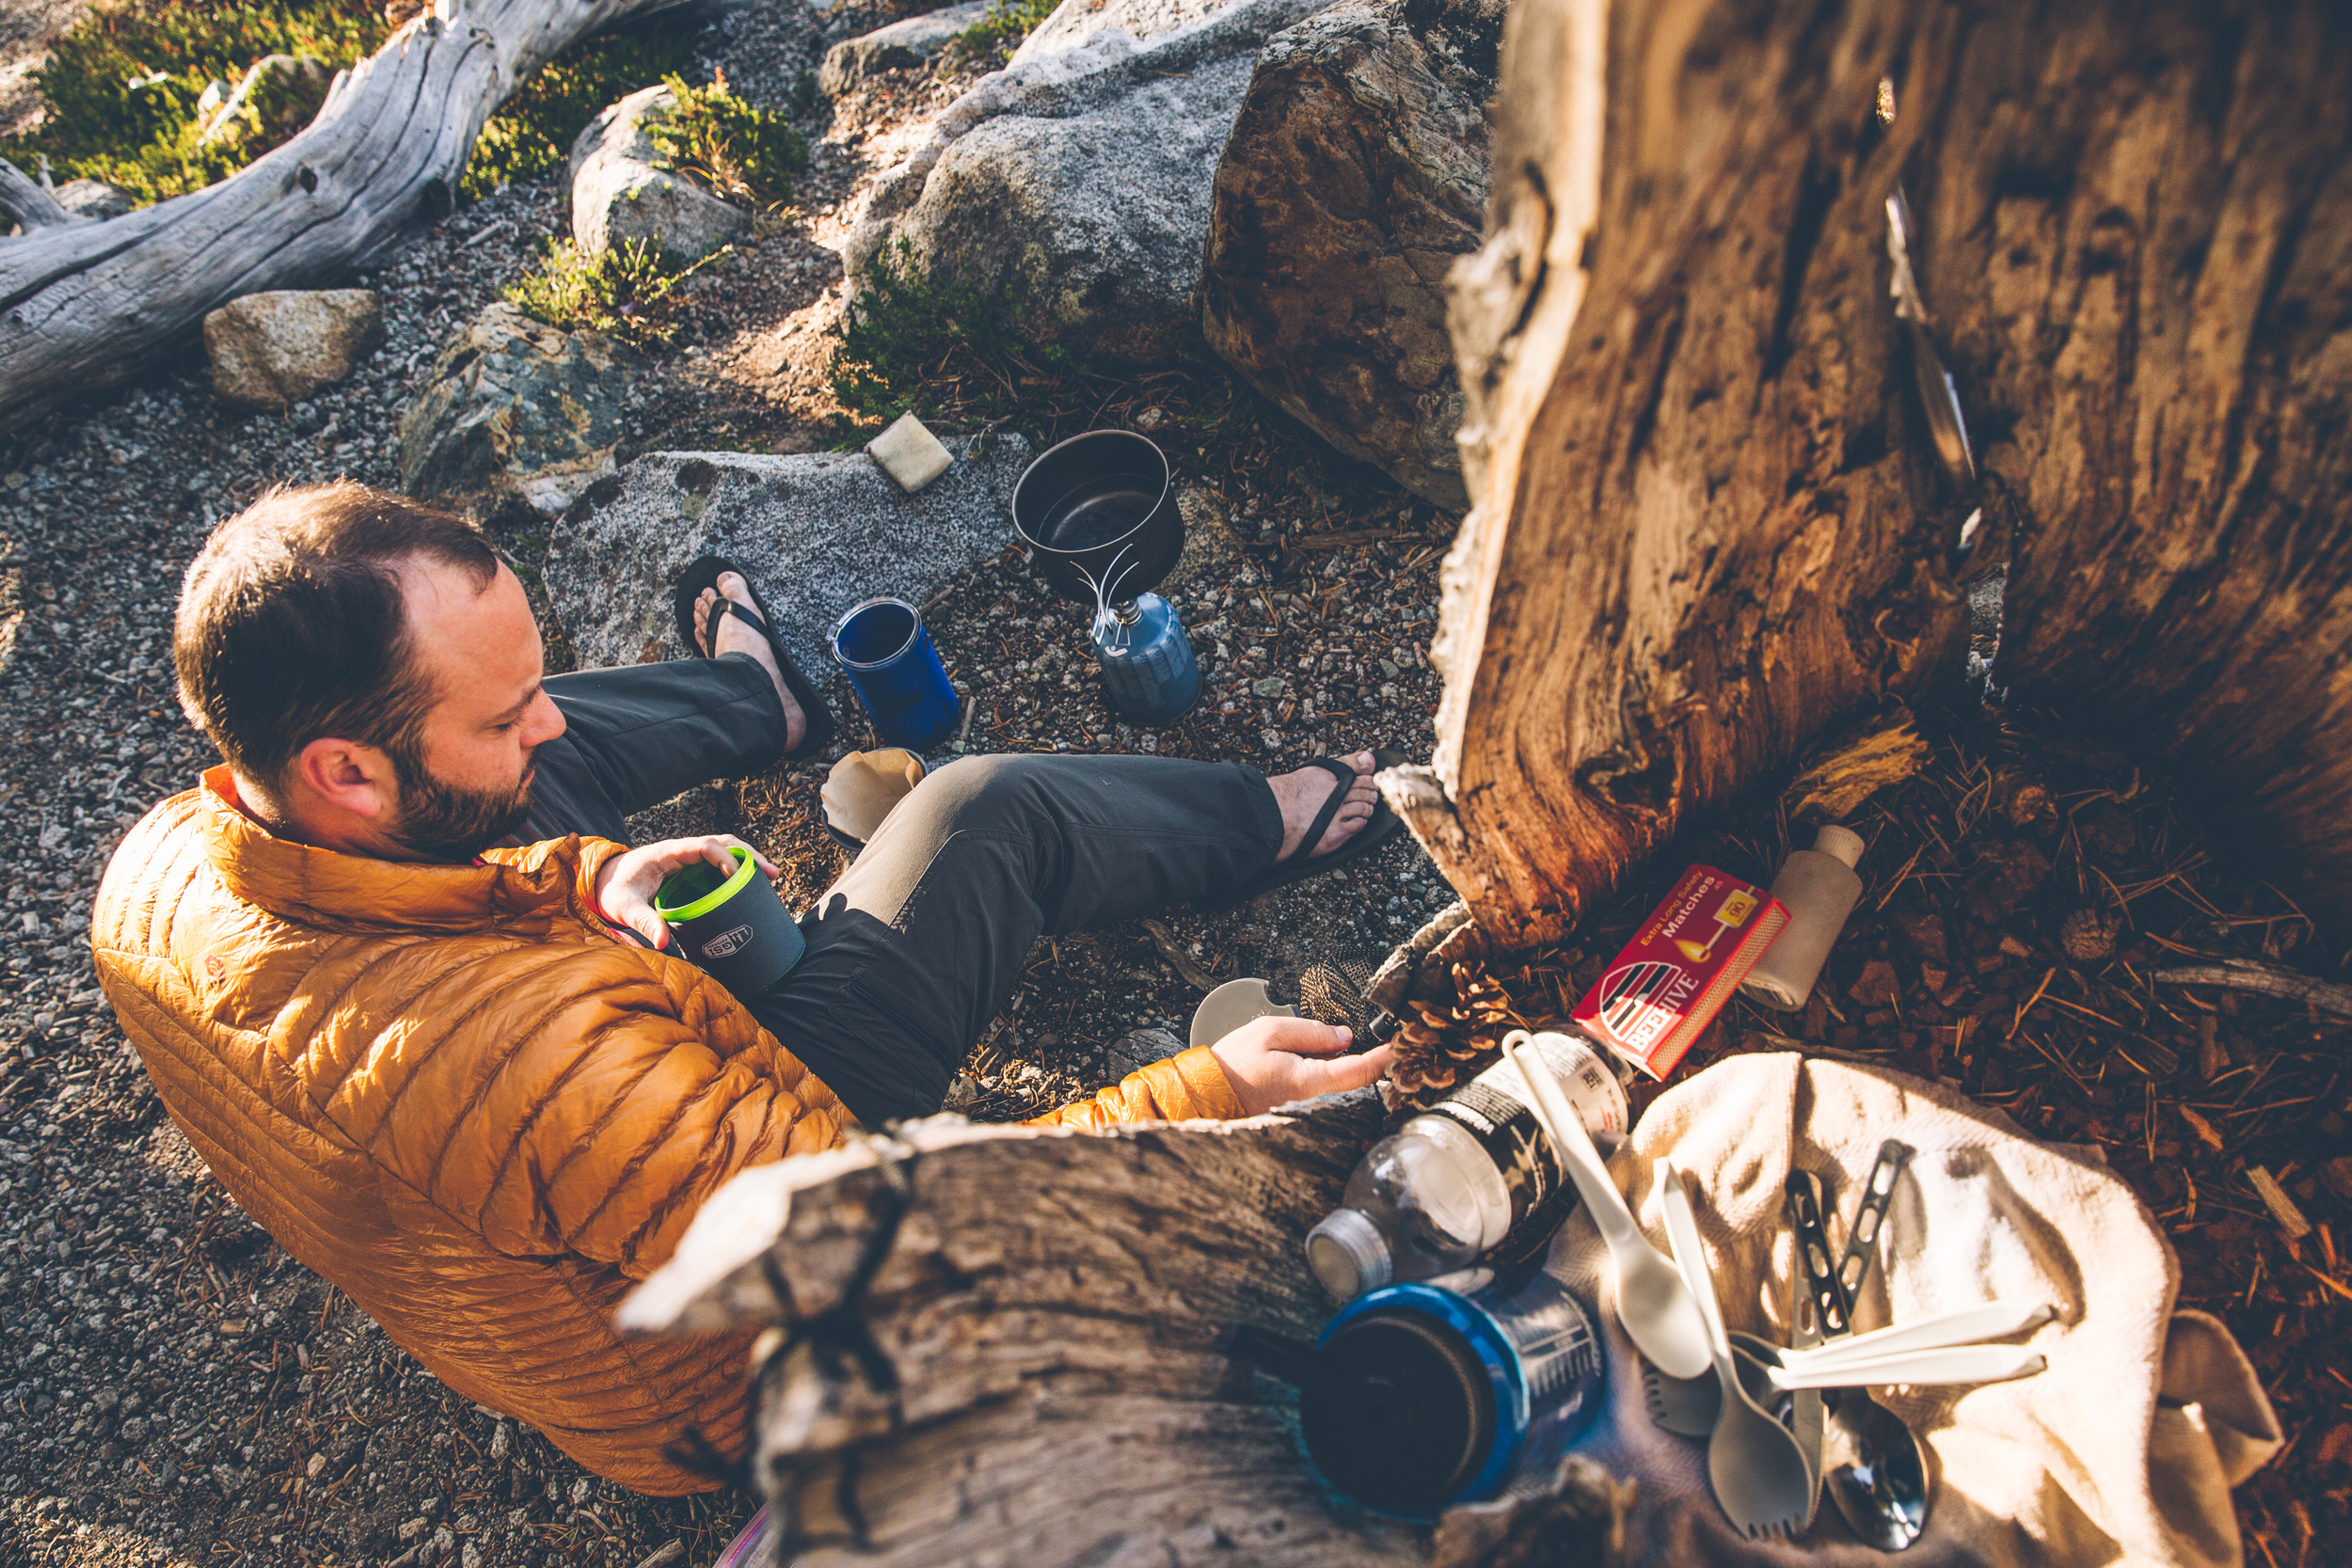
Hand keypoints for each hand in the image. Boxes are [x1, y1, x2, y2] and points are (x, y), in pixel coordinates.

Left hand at [593, 835, 778, 949]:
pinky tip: (751, 886)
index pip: (704, 845)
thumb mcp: (624, 907)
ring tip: (772, 878)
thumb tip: (664, 943)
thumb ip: (643, 922)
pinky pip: (718, 864)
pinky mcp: (689, 870)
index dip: (725, 857)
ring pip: (725, 849)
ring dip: (748, 860)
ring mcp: (687, 859)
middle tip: (772, 874)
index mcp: (668, 852)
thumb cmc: (613, 890)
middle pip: (723, 842)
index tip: (737, 876)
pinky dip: (737, 871)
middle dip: (749, 855)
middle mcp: (681, 851)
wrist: (603, 881)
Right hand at [1208, 1015, 1393, 1116]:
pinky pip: (1323, 1088)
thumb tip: (1343, 1036)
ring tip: (1350, 1042)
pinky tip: (1325, 1056)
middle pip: (1355, 1080)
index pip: (1359, 1070)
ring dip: (1350, 1064)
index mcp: (1307, 1080)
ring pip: (1340, 1084)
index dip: (1383, 1057)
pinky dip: (1331, 1071)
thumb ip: (1310, 1032)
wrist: (1205, 1093)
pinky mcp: (1297, 1106)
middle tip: (1384, 1038)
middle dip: (1372, 1059)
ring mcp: (1305, 1106)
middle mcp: (1311, 1099)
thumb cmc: (1231, 1064)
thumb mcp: (1271, 1031)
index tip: (1398, 1044)